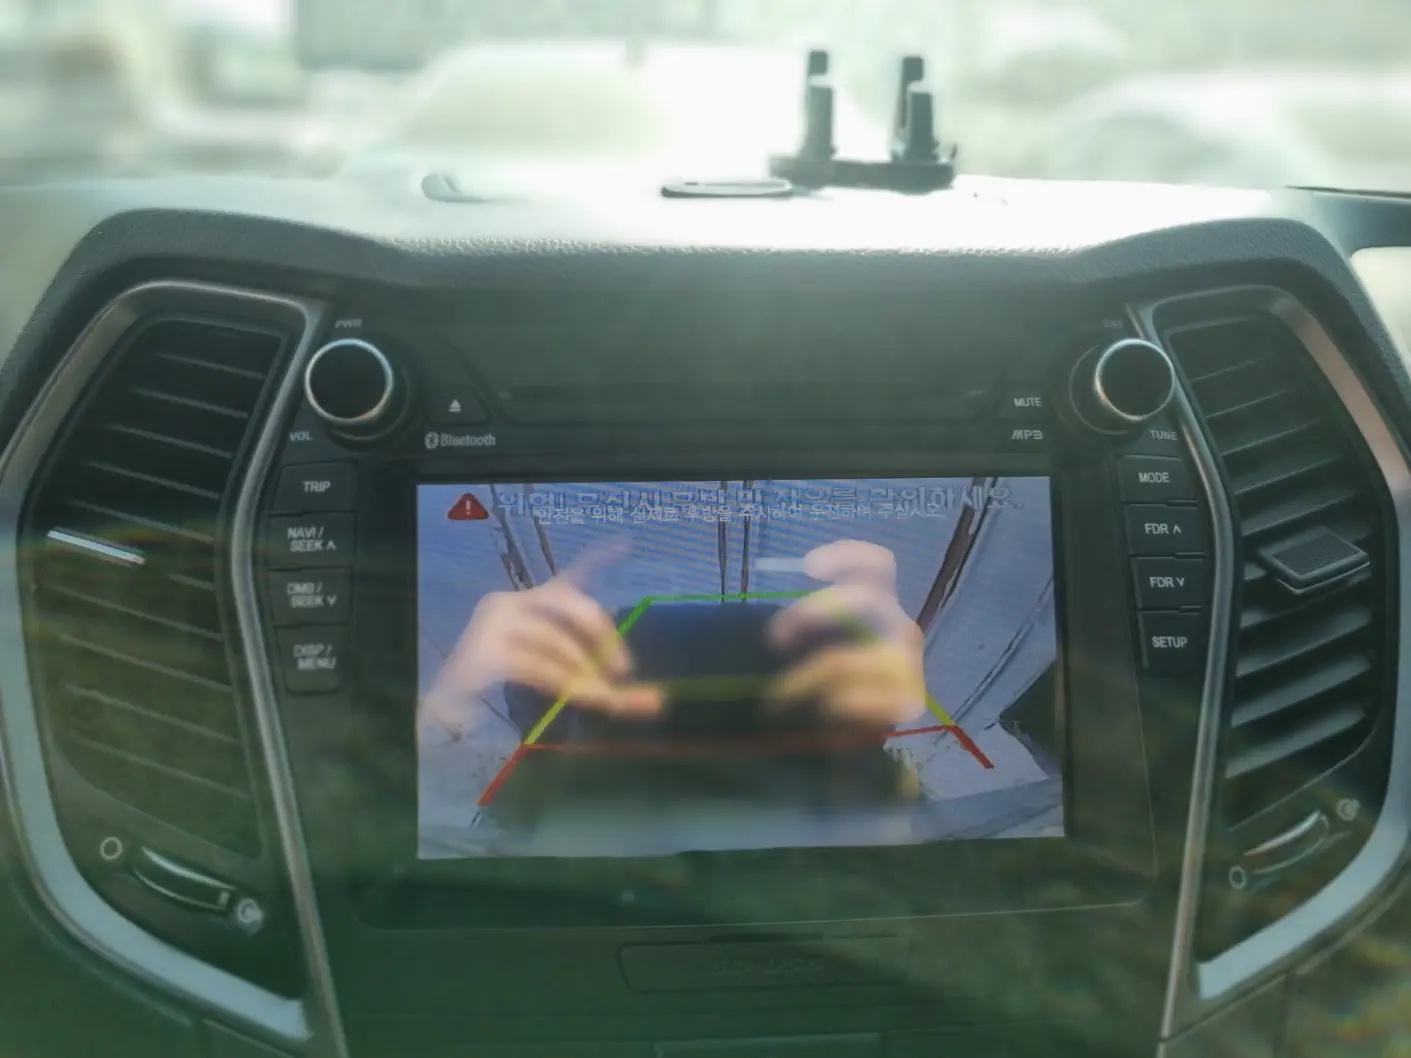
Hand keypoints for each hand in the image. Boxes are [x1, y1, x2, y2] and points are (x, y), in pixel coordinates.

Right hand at [425, 557, 660, 730]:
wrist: (449, 706)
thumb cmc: (505, 683)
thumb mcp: (556, 673)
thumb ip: (595, 676)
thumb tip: (650, 700)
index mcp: (530, 602)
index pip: (570, 576)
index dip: (598, 559)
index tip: (625, 543)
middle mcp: (511, 603)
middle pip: (568, 601)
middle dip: (601, 634)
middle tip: (623, 668)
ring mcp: (495, 625)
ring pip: (556, 641)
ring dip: (585, 672)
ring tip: (605, 697)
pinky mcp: (485, 652)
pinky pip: (539, 666)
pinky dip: (568, 684)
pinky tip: (585, 697)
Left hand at [766, 540, 927, 726]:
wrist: (858, 731)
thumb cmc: (835, 679)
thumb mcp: (819, 644)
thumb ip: (807, 627)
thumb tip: (773, 631)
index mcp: (882, 605)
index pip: (879, 566)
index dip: (849, 556)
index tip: (809, 566)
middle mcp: (900, 628)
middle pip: (867, 599)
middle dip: (815, 610)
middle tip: (774, 637)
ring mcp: (908, 664)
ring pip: (847, 659)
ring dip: (804, 678)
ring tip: (776, 699)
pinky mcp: (910, 699)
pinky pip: (860, 697)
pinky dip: (836, 702)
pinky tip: (824, 710)